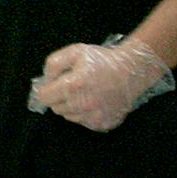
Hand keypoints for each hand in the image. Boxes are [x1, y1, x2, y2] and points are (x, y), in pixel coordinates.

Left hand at [33, 36, 169, 131]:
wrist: (132, 71)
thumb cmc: (102, 60)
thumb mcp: (75, 52)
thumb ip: (53, 65)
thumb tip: (44, 82)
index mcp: (72, 86)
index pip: (44, 97)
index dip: (47, 89)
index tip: (54, 84)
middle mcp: (81, 105)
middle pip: (55, 108)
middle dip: (59, 97)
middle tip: (72, 86)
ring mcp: (93, 117)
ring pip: (69, 116)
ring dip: (72, 106)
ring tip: (86, 93)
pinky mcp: (102, 125)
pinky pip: (83, 122)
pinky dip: (85, 114)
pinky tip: (95, 101)